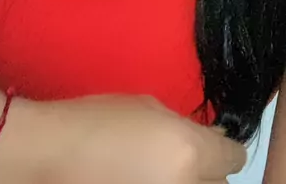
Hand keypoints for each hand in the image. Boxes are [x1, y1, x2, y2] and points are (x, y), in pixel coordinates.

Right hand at [49, 93, 246, 183]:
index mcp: (189, 153)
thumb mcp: (150, 109)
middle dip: (208, 171)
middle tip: (186, 161)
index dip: (224, 148)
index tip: (214, 145)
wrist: (50, 156)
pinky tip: (146, 181)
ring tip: (163, 173)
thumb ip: (186, 128)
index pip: (234, 158)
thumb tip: (209, 140)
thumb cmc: (99, 120)